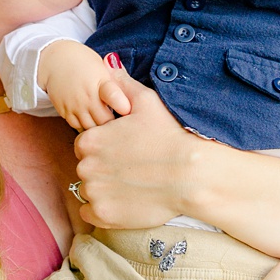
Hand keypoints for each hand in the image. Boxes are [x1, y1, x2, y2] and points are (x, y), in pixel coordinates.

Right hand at [39, 40, 131, 130]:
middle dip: (117, 125)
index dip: (123, 105)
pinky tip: (97, 128)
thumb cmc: (86, 64)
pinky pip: (79, 129)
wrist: (56, 61)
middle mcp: (87, 96)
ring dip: (103, 130)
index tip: (128, 111)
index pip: (113, 96)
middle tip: (125, 127)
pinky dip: (89, 131)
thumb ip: (119, 81)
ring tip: (112, 130)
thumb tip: (138, 87)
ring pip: (92, 128)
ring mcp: (75, 106)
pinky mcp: (66, 113)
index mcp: (100, 82)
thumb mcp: (103, 68)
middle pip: (105, 120)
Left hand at [70, 79, 199, 227]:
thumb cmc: (171, 135)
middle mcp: (85, 167)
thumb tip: (107, 63)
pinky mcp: (104, 216)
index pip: (86, 145)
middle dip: (104, 168)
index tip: (126, 151)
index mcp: (89, 140)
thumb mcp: (146, 102)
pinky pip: (92, 213)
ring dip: (105, 189)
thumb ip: (121, 84)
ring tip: (133, 185)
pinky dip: (104, 210)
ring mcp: (94, 193)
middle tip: (133, 169)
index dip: (106, 148)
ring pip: (90, 191)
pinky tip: (125, 202)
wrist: (193, 175)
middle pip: (87, 168)